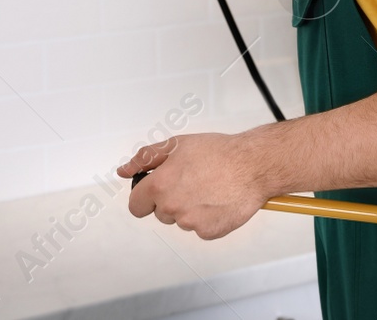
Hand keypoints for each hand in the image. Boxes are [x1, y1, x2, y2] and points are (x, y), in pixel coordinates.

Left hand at [118, 132, 271, 239]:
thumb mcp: (176, 145)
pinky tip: (217, 200)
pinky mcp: (209, 232)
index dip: (144, 197)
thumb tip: (124, 171)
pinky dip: (206, 217)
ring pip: (180, 220)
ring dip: (189, 208)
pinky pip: (199, 228)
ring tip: (207, 188)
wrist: (252, 165)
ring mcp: (190, 223)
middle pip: (160, 213)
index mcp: (160, 185)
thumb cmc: (218, 152)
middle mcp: (172, 207)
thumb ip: (145, 159)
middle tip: (190, 181)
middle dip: (169, 200)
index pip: (136, 205)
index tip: (154, 192)